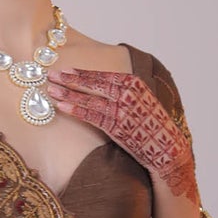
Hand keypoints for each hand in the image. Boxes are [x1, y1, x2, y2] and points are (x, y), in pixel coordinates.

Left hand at [44, 69, 198, 199]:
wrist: (166, 147)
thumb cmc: (150, 125)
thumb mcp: (140, 100)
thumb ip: (123, 91)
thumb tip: (101, 86)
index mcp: (134, 83)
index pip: (103, 75)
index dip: (82, 73)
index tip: (66, 70)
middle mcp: (128, 93)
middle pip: (93, 84)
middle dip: (70, 80)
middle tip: (51, 75)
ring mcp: (122, 110)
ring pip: (89, 100)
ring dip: (68, 94)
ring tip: (51, 90)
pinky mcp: (117, 127)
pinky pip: (91, 116)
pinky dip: (75, 110)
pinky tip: (62, 106)